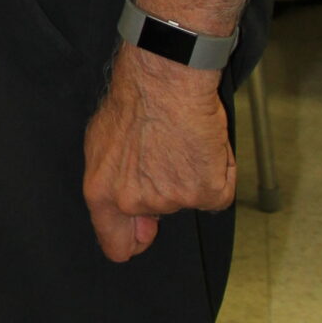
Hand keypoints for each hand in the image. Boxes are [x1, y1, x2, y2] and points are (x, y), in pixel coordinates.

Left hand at [82, 44, 235, 262]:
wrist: (164, 77)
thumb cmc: (133, 99)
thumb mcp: (102, 142)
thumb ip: (111, 182)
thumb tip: (131, 215)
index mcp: (103, 194)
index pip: (115, 246)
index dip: (132, 241)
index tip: (143, 234)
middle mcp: (135, 202)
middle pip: (158, 213)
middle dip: (165, 191)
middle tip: (168, 155)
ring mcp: (173, 200)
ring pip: (190, 198)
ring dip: (192, 175)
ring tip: (183, 138)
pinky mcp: (207, 192)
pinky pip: (219, 192)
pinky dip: (219, 171)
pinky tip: (205, 144)